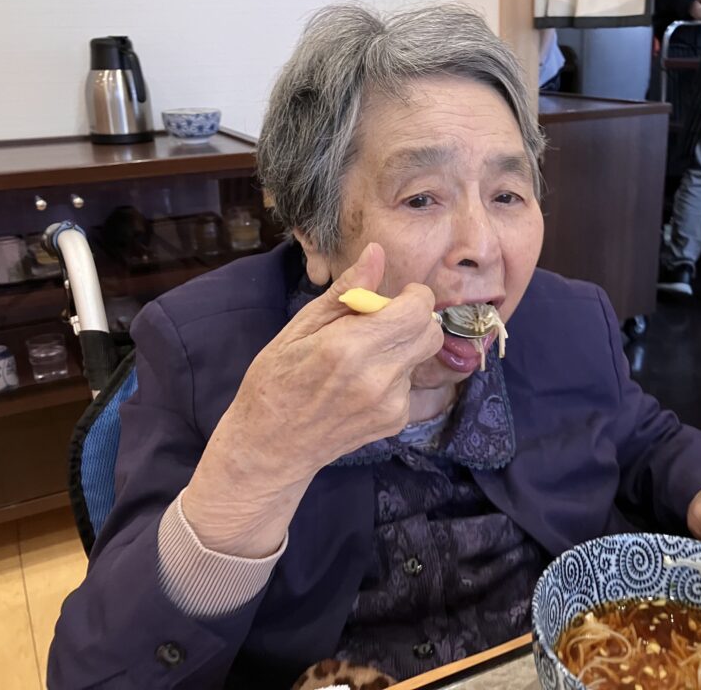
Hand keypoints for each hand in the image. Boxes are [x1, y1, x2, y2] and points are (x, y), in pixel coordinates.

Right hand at [183, 242, 442, 555]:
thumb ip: (346, 291)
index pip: (417, 310)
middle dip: (414, 320)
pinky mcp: (395, 422)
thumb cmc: (275, 381)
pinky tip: (360, 385)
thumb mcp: (299, 328)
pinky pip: (409, 383)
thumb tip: (376, 252)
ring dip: (400, 349)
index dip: (413, 296)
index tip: (395, 297)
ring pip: (420, 358)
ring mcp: (390, 404)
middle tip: (381, 323)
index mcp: (349, 347)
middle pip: (431, 333)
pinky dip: (393, 376)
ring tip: (360, 360)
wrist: (269, 448)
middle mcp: (377, 377)